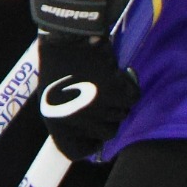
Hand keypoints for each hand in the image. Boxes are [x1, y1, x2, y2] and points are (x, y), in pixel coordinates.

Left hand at [30, 0, 137, 160]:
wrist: (68, 36)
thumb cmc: (59, 61)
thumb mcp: (54, 95)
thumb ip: (69, 118)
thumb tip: (91, 137)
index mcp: (55, 122)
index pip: (75, 150)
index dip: (88, 143)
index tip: (94, 135)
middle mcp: (76, 120)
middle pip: (107, 133)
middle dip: (108, 115)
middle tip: (99, 94)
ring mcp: (97, 108)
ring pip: (122, 114)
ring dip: (117, 98)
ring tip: (103, 79)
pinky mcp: (115, 93)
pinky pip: (132, 98)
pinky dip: (129, 84)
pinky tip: (117, 72)